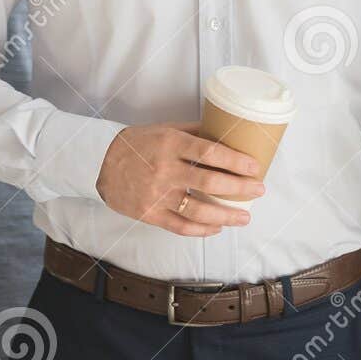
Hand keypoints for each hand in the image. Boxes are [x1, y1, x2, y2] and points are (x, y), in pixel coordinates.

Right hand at [96, 120, 264, 236]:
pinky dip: (202, 230)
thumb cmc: (139, 143)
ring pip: (198, 211)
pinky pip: (180, 227)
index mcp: (171, 144)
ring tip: (244, 217)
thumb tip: (230, 134)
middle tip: (259, 190)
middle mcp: (164, 170)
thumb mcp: (166, 129)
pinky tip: (217, 228)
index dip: (236, 161)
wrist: (101, 163)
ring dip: (226, 216)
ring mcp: (156, 195)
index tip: (255, 167)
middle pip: (209, 183)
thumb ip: (195, 133)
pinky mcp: (149, 214)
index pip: (210, 153)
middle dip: (239, 189)